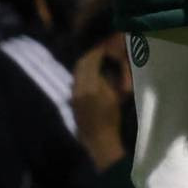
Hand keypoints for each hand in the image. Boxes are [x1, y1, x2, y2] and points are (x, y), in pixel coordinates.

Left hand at [72, 40, 132, 170]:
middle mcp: (78, 88)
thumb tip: (107, 66)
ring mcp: (73, 94)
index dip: (96, 52)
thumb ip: (109, 79)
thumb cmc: (111, 119)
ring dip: (84, 65)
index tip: (103, 48)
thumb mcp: (115, 96)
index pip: (90, 62)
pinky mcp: (72, 100)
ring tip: (95, 62)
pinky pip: (75, 81)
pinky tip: (90, 76)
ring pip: (76, 73)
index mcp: (91, 86)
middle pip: (80, 65)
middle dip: (89, 56)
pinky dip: (82, 75)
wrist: (98, 139)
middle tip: (98, 52)